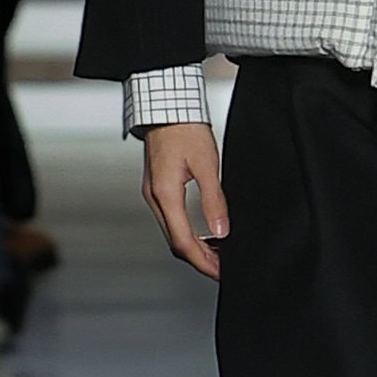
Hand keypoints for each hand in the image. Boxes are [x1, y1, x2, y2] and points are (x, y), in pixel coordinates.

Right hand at [142, 121, 227, 277]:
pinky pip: (172, 219)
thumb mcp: (206, 164)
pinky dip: (188, 233)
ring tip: (217, 255)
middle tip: (222, 269)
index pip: (183, 242)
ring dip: (194, 248)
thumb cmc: (184, 127)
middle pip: (176, 242)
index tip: (220, 272)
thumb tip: (220, 232)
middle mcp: (155, 198)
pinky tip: (203, 233)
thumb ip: (213, 200)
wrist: (166, 104)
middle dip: (199, 260)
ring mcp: (154, 193)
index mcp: (165, 195)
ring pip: (173, 232)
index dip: (203, 262)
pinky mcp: (158, 187)